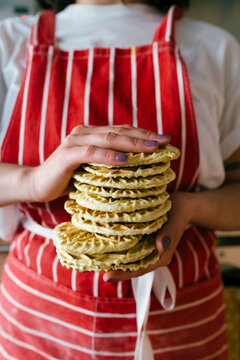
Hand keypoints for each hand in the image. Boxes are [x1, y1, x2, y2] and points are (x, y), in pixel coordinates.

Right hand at [29, 125, 169, 201]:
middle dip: (144, 136)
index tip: (165, 139)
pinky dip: (109, 156)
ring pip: (108, 139)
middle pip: (119, 132)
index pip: (122, 130)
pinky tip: (125, 160)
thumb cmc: (68, 178)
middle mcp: (84, 133)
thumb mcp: (93, 168)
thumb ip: (109, 162)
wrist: (38, 184)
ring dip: (132, 143)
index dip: (144, 133)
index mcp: (92, 134)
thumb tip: (137, 166)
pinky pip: (91, 153)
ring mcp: (75, 142)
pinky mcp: (67, 155)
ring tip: (152, 148)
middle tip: (165, 141)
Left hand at [103, 191, 193, 281]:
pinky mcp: (144, 242)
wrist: (182, 204)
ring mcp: (148, 250)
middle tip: (95, 271)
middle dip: (115, 271)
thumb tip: (160, 246)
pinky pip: (130, 250)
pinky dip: (119, 251)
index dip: (124, 274)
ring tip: (96, 262)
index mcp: (163, 255)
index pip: (141, 269)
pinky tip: (105, 249)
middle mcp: (154, 256)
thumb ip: (170, 233)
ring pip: (130, 261)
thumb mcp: (176, 218)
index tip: (107, 276)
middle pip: (133, 268)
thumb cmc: (179, 210)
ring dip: (115, 262)